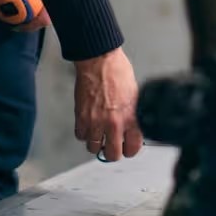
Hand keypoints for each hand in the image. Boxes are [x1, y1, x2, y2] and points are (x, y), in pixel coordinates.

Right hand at [75, 46, 143, 162]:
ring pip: (93, 148)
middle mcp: (114, 123)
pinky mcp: (81, 117)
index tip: (128, 147)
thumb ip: (133, 114)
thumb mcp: (135, 94)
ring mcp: (96, 121)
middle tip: (113, 146)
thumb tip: (133, 127)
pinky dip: (84, 133)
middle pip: (112, 155)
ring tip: (100, 134)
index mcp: (131, 117)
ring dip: (97, 143)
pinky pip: (80, 136)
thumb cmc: (118, 72)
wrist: (99, 60)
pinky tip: (89, 125)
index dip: (131, 150)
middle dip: (113, 153)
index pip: (133, 147)